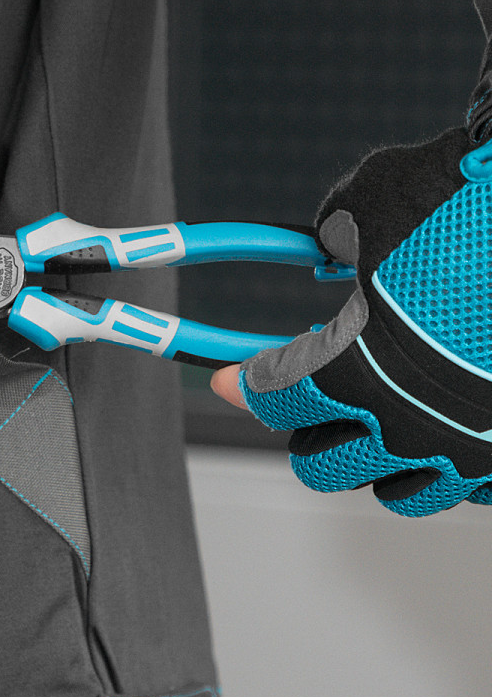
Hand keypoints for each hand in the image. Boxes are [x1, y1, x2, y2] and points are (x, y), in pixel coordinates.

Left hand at [215, 127, 491, 515]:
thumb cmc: (461, 205)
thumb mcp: (371, 204)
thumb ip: (338, 236)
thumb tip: (336, 244)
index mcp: (354, 368)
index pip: (272, 398)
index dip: (242, 383)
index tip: (229, 379)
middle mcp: (408, 420)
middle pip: (322, 464)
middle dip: (305, 429)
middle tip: (309, 399)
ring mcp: (469, 445)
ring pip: (396, 492)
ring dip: (372, 459)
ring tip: (371, 423)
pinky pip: (467, 489)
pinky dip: (445, 465)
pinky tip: (441, 431)